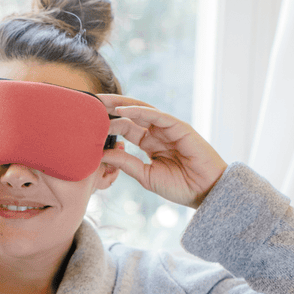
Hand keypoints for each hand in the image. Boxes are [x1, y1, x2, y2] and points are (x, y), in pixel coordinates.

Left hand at [97, 95, 227, 207]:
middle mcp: (158, 132)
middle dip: (111, 108)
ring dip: (121, 104)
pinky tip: (122, 111)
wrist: (205, 192)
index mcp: (150, 143)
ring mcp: (168, 128)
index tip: (88, 125)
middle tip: (90, 103)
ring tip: (101, 102)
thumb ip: (126, 163)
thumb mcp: (145, 175)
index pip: (126, 128)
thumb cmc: (179, 186)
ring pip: (142, 110)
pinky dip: (139, 111)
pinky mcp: (180, 127)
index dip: (108, 125)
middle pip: (131, 115)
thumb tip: (102, 154)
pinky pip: (157, 115)